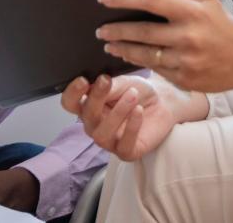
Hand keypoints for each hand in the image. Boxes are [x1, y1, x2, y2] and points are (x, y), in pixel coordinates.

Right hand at [60, 74, 179, 161]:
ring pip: (102, 134)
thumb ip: (109, 85)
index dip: (72, 93)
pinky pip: (124, 145)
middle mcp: (94, 125)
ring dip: (117, 113)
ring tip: (133, 96)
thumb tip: (94, 84)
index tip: (84, 80)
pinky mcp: (126, 152)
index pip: (70, 103)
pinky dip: (132, 127)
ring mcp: (109, 141)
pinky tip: (139, 111)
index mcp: (88, 106)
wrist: (162, 102)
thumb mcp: (123, 82)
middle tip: (107, 81)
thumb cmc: (138, 91)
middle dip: (96, 98)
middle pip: (86, 116)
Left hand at [96, 0, 232, 91]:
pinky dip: (140, 62)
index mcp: (191, 12)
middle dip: (116, 29)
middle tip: (100, 28)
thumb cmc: (222, 24)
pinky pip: (156, 69)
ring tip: (108, 44)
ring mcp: (186, 60)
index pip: (150, 1)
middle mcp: (187, 36)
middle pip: (142, 32)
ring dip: (122, 49)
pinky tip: (128, 56)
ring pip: (145, 54)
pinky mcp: (185, 79)